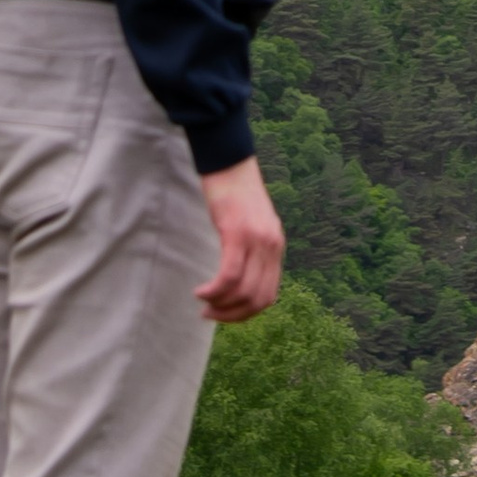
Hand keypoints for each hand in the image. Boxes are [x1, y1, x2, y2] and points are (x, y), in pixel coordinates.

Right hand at [197, 157, 284, 323]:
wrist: (229, 161)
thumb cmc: (234, 193)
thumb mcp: (250, 224)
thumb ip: (251, 249)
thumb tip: (239, 278)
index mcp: (276, 247)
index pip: (268, 296)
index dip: (245, 313)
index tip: (224, 314)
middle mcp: (271, 246)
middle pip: (258, 299)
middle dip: (232, 315)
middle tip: (209, 315)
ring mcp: (257, 241)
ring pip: (243, 292)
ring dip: (221, 306)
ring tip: (203, 303)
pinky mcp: (238, 233)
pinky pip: (229, 275)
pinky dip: (214, 291)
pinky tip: (200, 292)